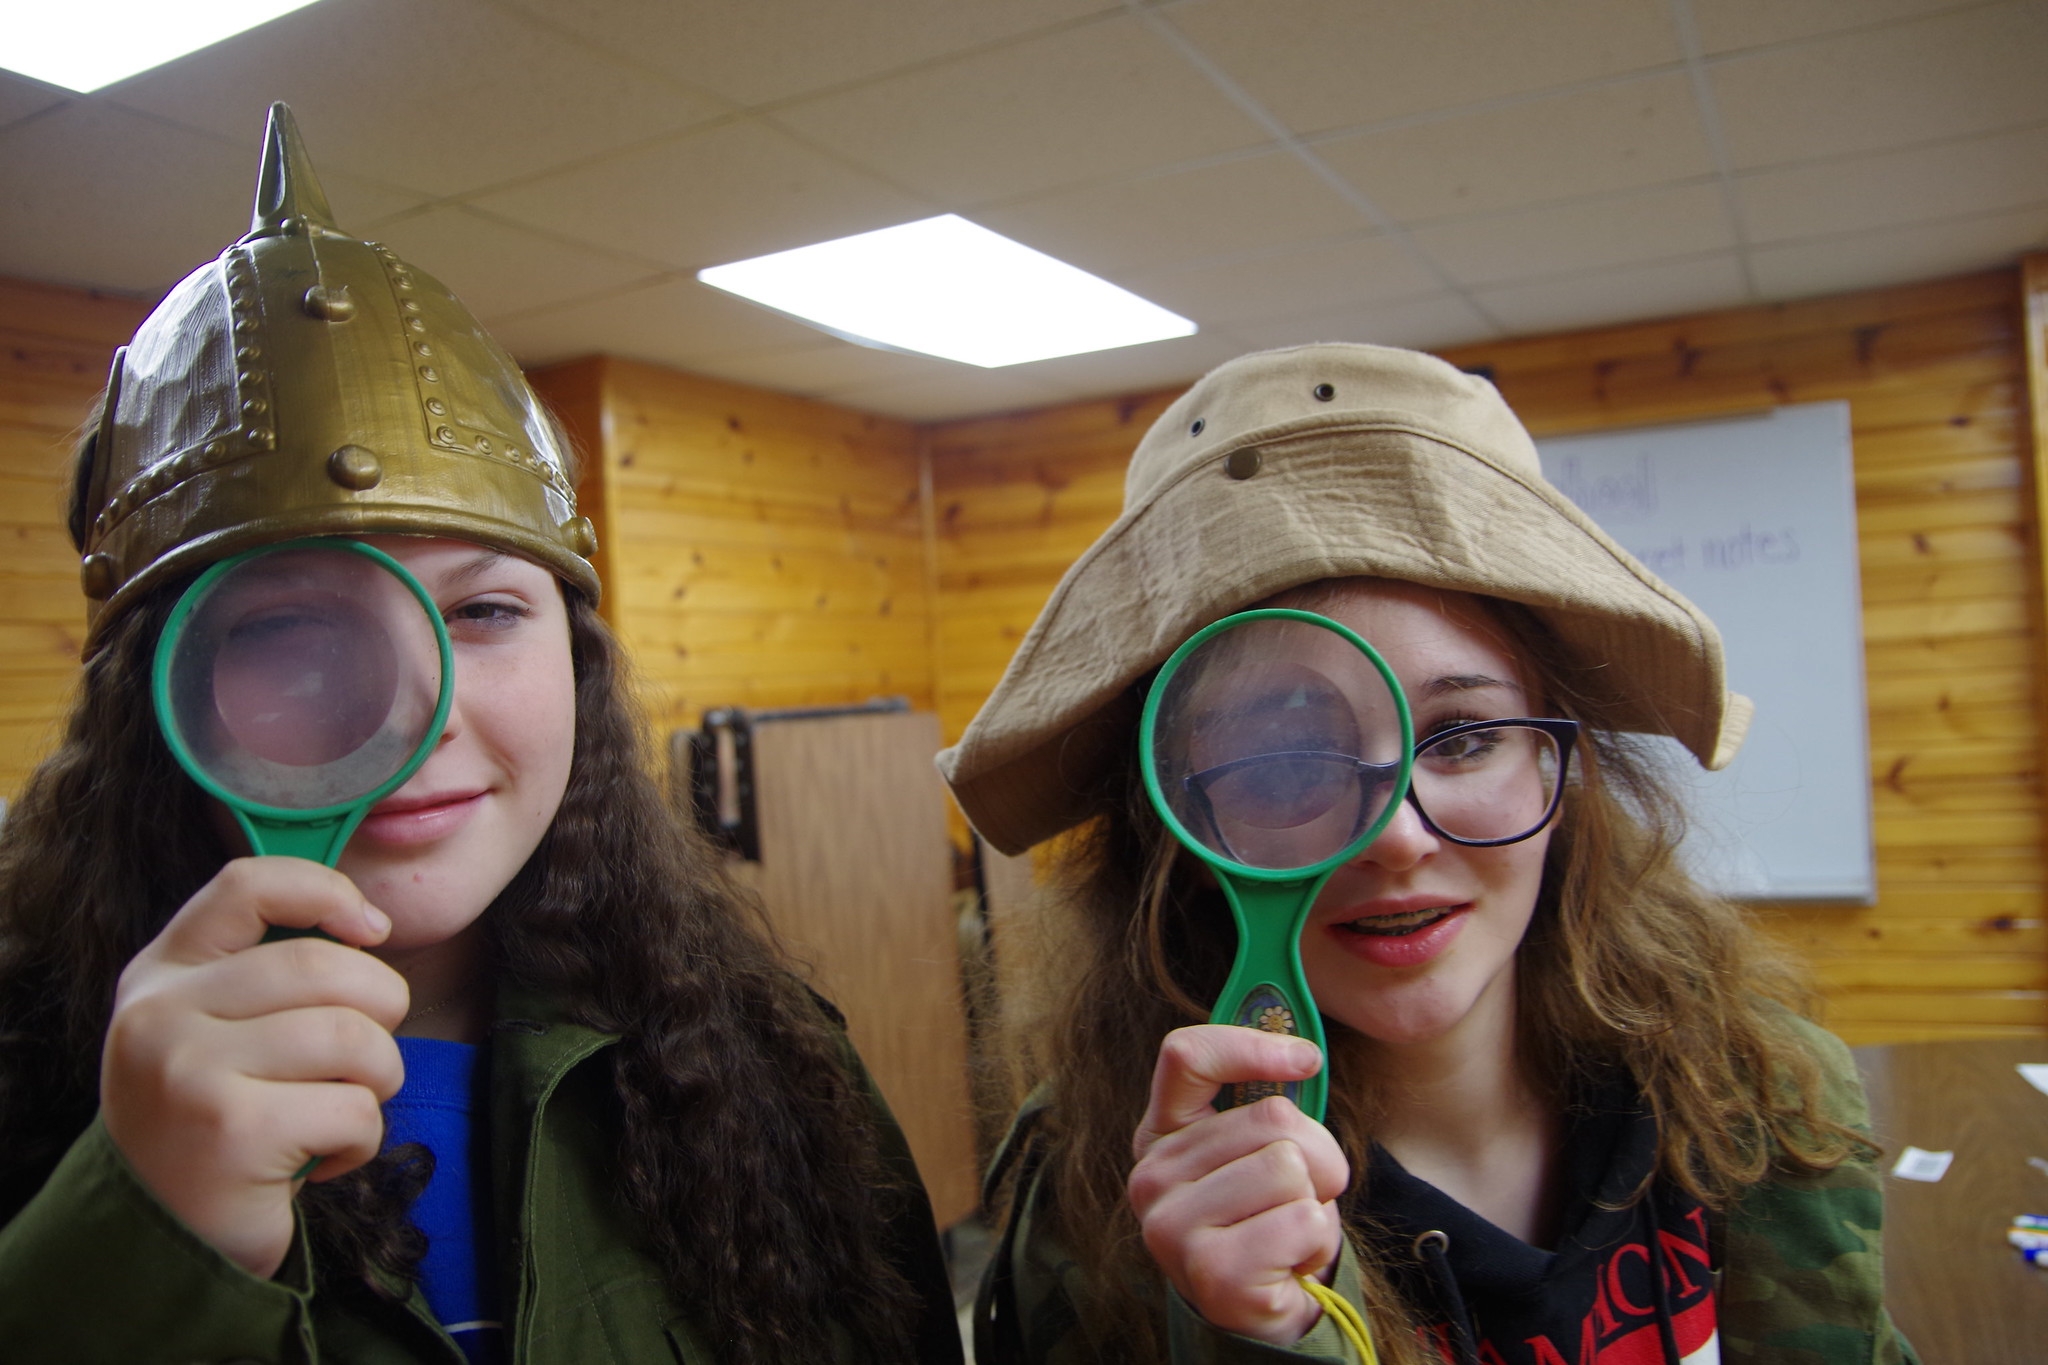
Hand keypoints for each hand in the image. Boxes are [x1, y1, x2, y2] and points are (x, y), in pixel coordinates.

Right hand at [100, 857, 408, 1278]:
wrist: (165, 1242)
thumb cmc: (220, 1123)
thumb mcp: (217, 1031)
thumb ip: (267, 971)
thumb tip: (370, 924)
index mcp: (160, 975)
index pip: (247, 886)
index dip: (327, 891)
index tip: (372, 930)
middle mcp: (161, 1015)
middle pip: (326, 966)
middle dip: (381, 1009)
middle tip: (362, 1059)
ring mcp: (189, 1071)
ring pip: (353, 1036)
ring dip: (378, 1080)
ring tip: (342, 1108)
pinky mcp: (231, 1132)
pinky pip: (354, 1108)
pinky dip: (361, 1140)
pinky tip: (321, 1160)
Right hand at [1127, 1025, 1347, 1344]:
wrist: (1263, 1314)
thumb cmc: (1266, 1222)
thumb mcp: (1257, 1153)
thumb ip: (1264, 1103)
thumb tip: (1303, 1050)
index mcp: (1160, 1135)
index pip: (1186, 1056)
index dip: (1252, 1045)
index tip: (1307, 1059)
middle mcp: (1152, 1176)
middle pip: (1271, 1115)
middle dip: (1316, 1154)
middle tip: (1299, 1193)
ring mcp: (1172, 1226)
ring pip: (1292, 1166)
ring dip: (1316, 1201)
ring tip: (1289, 1229)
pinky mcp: (1211, 1271)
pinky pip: (1303, 1219)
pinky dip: (1317, 1240)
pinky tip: (1289, 1261)